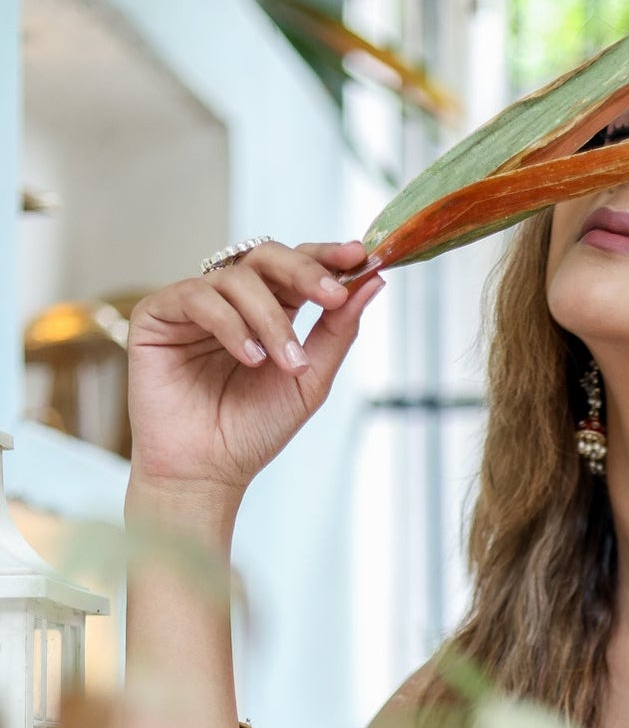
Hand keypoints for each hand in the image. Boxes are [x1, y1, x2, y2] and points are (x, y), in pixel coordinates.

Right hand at [125, 238, 385, 513]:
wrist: (209, 471)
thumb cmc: (255, 430)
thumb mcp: (310, 379)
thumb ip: (338, 330)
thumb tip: (373, 281)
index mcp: (269, 310)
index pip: (296, 267)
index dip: (325, 256)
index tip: (359, 256)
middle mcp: (230, 301)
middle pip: (267, 257)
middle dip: (305, 272)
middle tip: (333, 295)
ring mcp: (193, 305)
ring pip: (237, 279)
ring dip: (271, 320)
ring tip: (285, 364)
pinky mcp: (157, 315)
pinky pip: (197, 297)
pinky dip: (231, 325)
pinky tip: (250, 359)